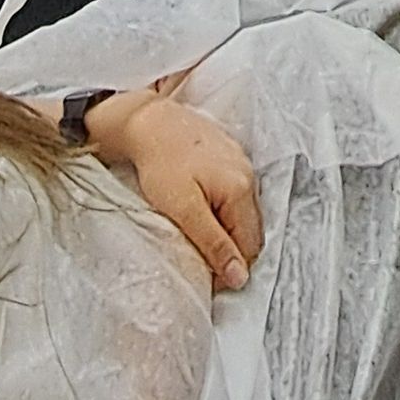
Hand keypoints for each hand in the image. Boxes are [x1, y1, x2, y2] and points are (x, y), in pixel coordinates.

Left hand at [95, 92, 262, 290]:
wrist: (147, 120)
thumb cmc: (160, 163)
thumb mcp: (183, 209)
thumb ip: (214, 243)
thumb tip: (240, 277)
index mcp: (240, 190)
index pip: (250, 245)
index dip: (232, 270)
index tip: (208, 279)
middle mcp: (248, 175)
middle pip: (252, 229)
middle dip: (234, 251)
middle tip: (204, 262)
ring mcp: (242, 162)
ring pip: (245, 211)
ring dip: (230, 230)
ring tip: (201, 237)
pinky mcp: (231, 155)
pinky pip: (237, 193)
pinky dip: (226, 210)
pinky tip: (205, 211)